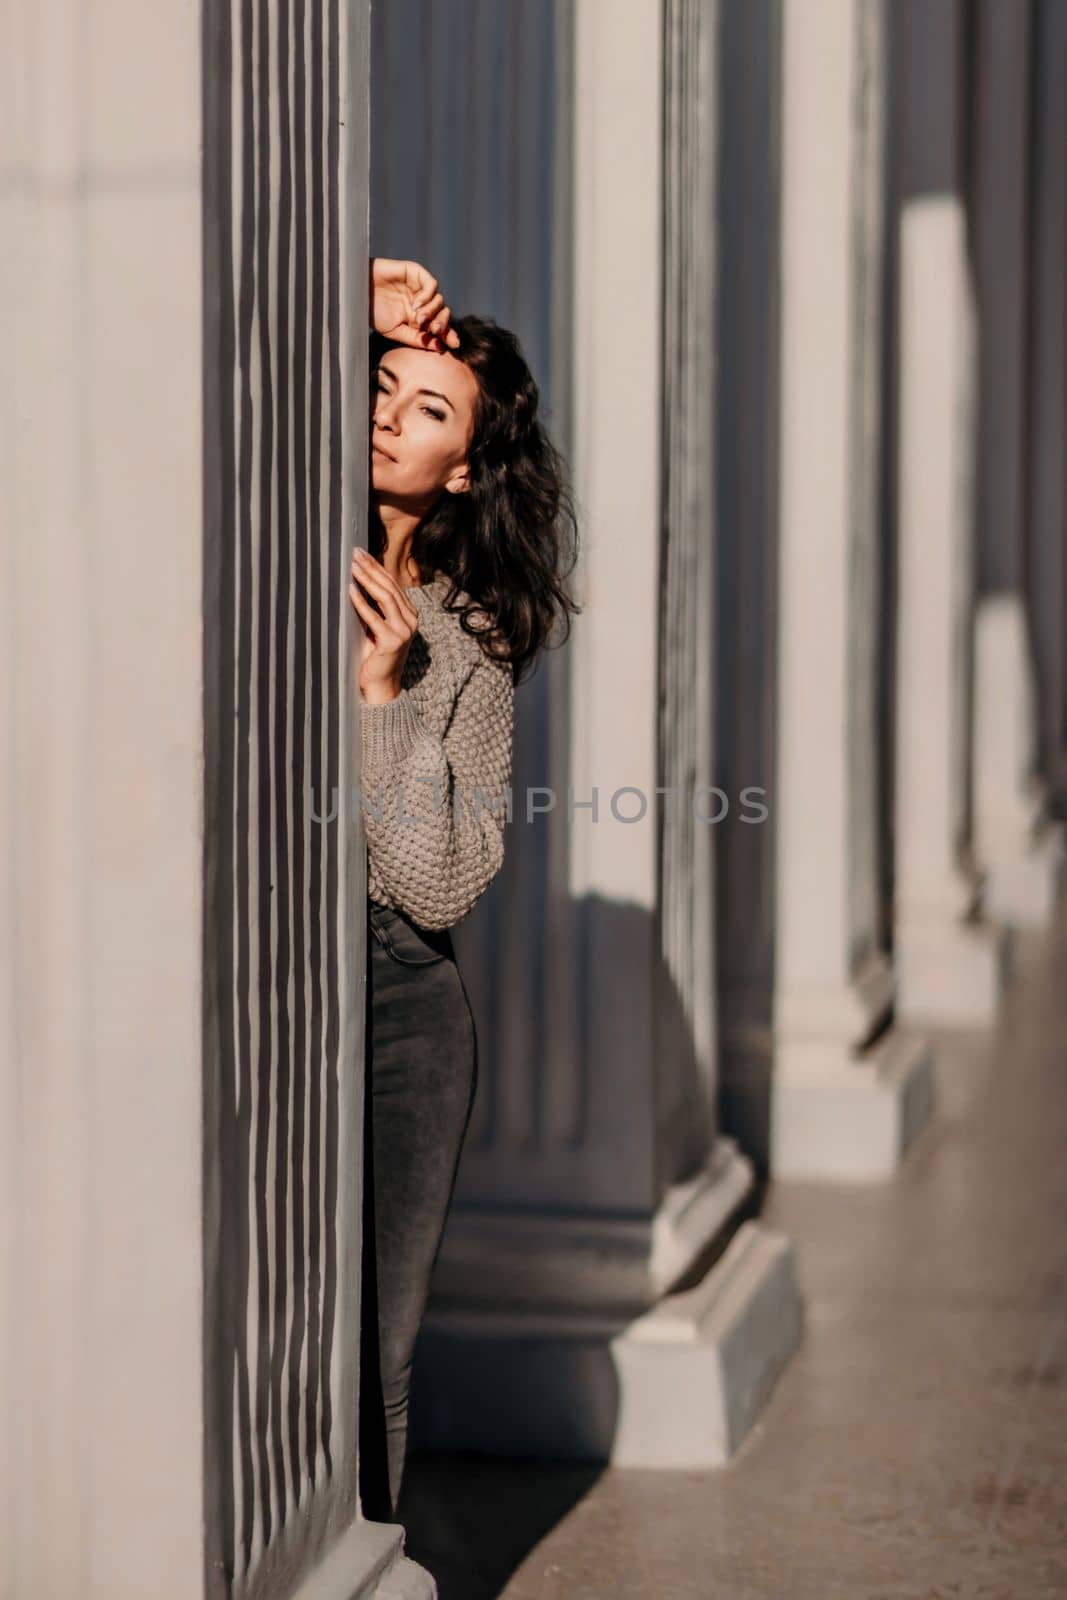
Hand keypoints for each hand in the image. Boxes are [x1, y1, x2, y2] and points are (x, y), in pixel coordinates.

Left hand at [349, 548, 419, 702]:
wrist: (381, 686)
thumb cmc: (375, 656)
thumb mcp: (376, 627)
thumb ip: (373, 607)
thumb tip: (356, 581)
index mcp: (409, 614)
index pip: (393, 585)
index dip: (377, 567)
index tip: (361, 554)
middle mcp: (411, 620)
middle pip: (389, 587)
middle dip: (371, 568)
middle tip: (354, 553)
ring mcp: (404, 631)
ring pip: (385, 597)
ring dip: (367, 579)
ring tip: (352, 567)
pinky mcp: (393, 641)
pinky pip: (374, 617)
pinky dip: (361, 603)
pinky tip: (350, 590)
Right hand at [369, 257, 460, 352]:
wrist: (358, 293)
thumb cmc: (374, 313)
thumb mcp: (396, 332)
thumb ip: (417, 339)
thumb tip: (440, 347)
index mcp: (419, 319)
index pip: (440, 327)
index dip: (449, 335)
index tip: (454, 345)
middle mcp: (422, 304)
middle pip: (444, 314)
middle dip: (443, 324)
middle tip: (434, 330)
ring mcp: (420, 288)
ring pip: (440, 300)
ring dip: (432, 311)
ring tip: (419, 318)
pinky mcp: (416, 273)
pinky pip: (431, 285)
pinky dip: (427, 296)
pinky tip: (416, 304)